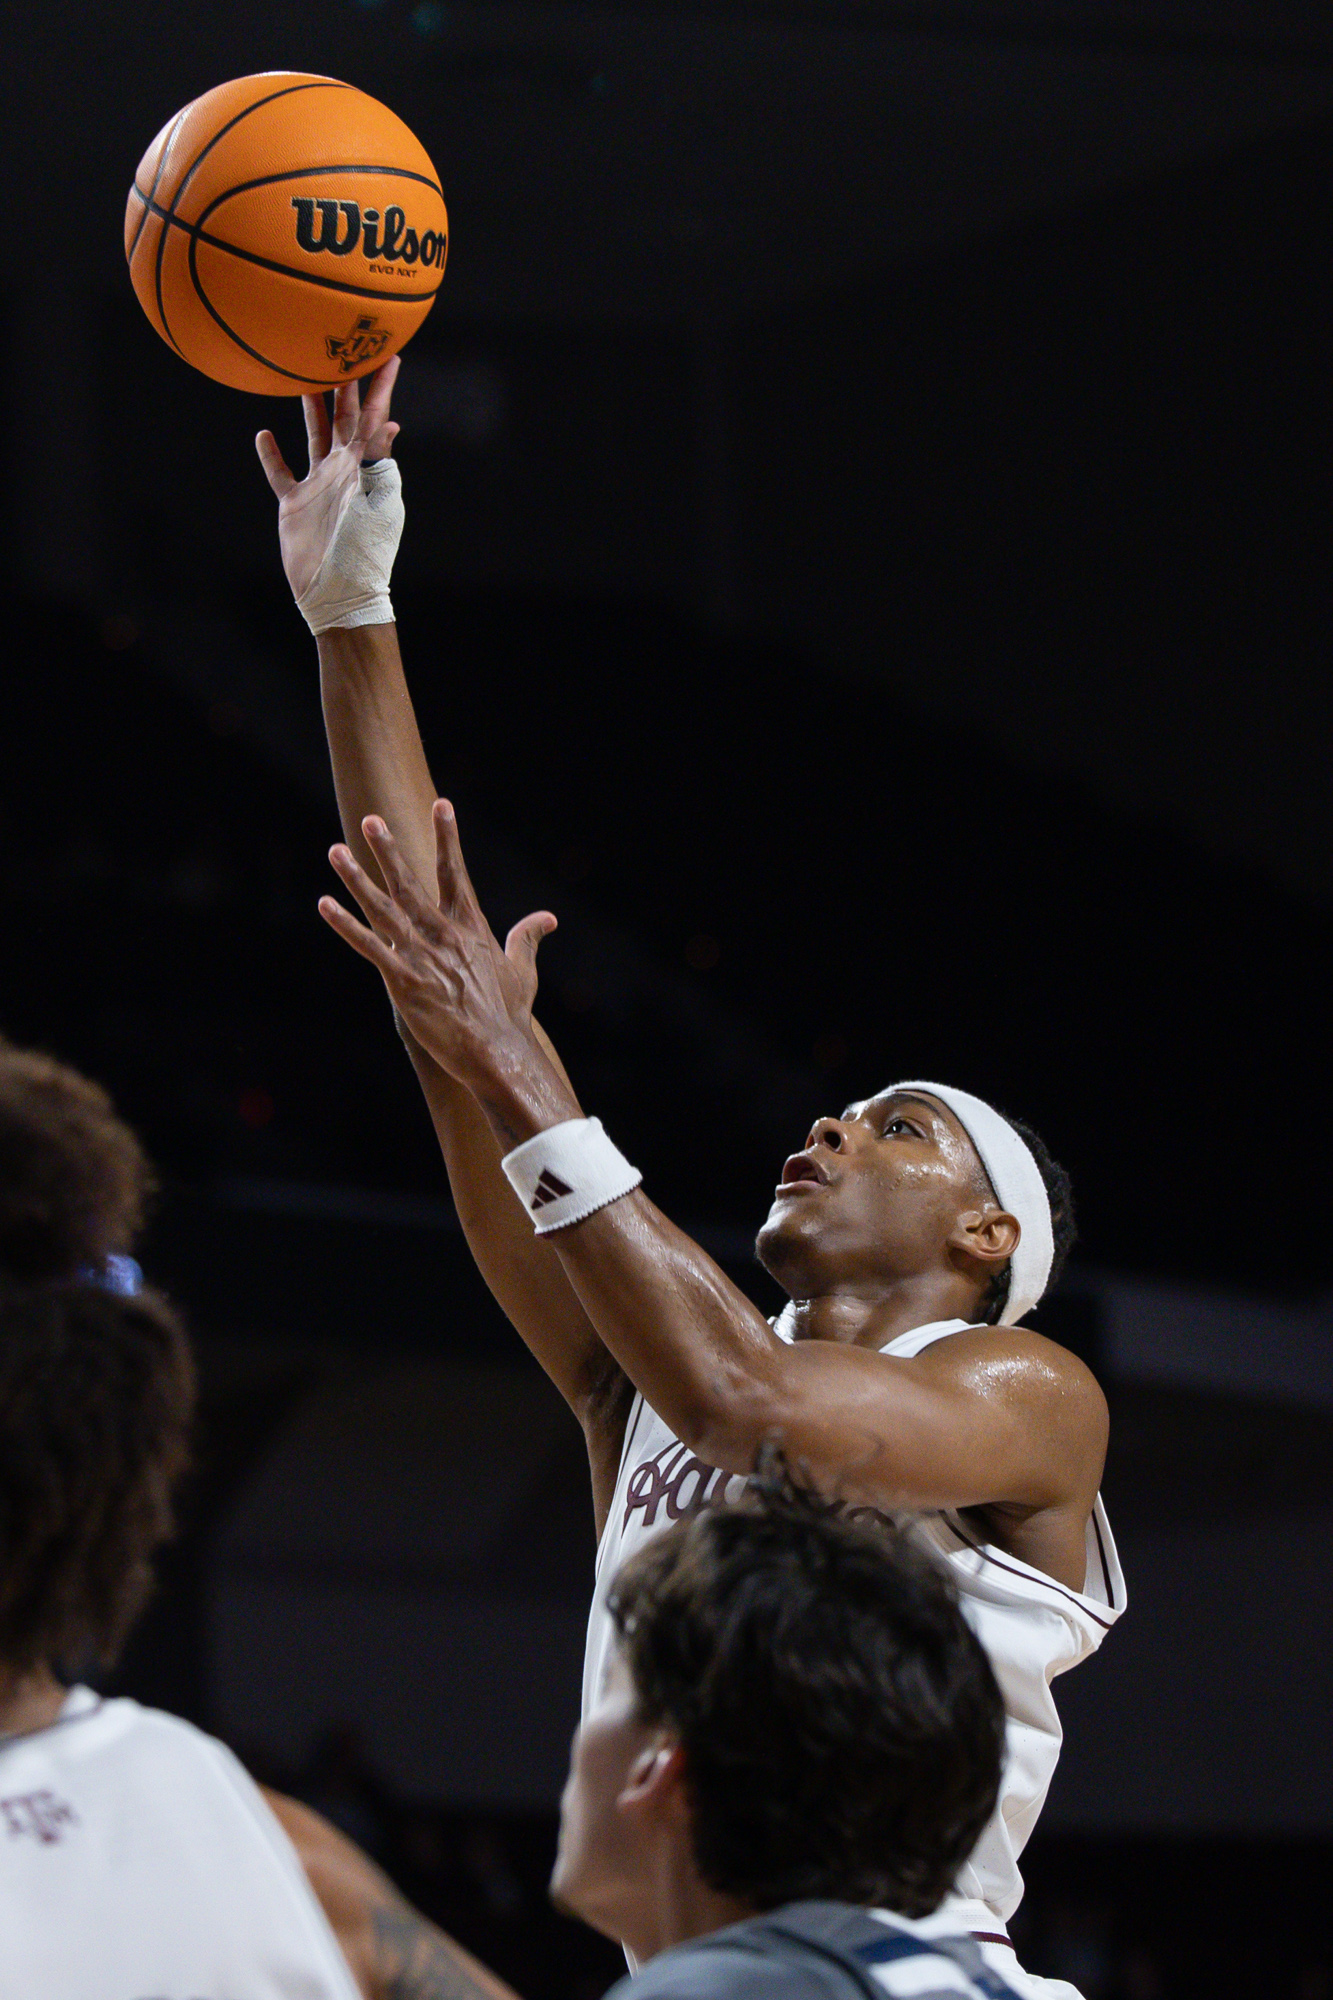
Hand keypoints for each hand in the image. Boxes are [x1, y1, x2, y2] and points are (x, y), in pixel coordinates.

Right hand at [255, 358, 400, 601]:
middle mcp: (342, 470)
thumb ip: (377, 459)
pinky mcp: (295, 504)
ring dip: (310, 409)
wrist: (338, 592)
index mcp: (365, 467)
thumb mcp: (377, 501)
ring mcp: (319, 486)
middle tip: (337, 349)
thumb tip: (388, 420)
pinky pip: (281, 473)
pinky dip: (271, 455)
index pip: (374, 417)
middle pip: (342, 418)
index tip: (389, 354)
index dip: (381, 387)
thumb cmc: (364, 550)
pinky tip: (263, 433)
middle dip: (342, 386)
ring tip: (301, 377)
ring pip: (313, 436)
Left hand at [319, 801, 561, 1099]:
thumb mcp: (522, 970)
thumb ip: (528, 938)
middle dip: (389, 850)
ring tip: (335, 851)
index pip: (456, 872)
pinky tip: (326, 904)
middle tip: (371, 819)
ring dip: (357, 879)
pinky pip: (368, 947)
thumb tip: (548, 918)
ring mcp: (421, 955)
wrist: (496, 1050)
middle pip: (409, 883)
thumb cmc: (508, 1013)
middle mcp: (442, 934)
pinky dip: (345, 925)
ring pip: (382, 908)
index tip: (442, 804)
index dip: (448, 837)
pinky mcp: (402, 980)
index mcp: (470, 927)